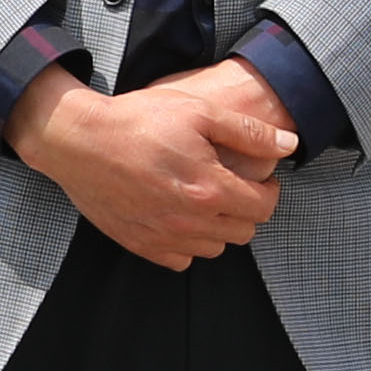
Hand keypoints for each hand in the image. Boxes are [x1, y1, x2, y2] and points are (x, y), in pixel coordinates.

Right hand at [8, 56, 283, 269]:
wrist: (79, 140)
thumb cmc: (139, 121)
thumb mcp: (199, 112)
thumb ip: (249, 132)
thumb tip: (290, 145)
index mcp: (210, 190)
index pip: (263, 207)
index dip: (269, 191)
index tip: (260, 178)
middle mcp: (190, 221)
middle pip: (244, 232)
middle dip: (247, 209)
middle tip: (233, 186)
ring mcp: (163, 237)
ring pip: (215, 248)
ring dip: (219, 227)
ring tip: (206, 200)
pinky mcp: (140, 245)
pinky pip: (181, 259)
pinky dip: (188, 242)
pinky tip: (179, 215)